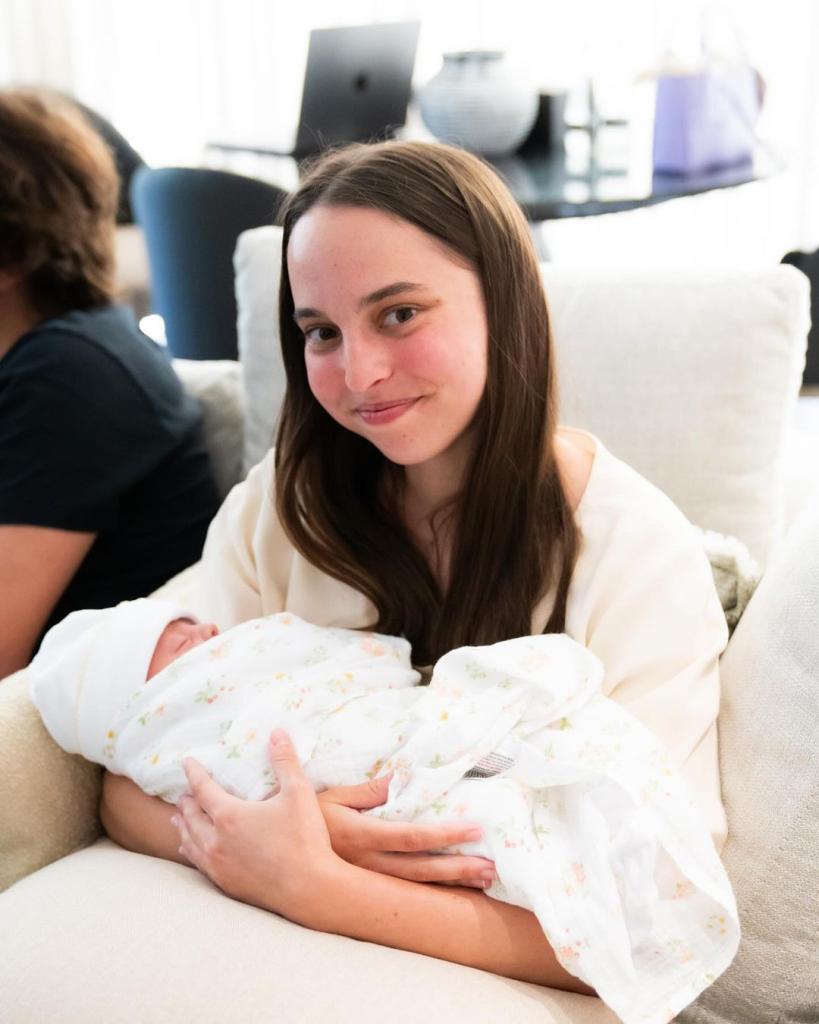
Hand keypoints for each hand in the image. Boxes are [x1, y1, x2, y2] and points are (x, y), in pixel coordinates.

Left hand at [172, 730, 341, 920]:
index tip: (186, 762)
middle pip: (191, 816)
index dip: (194, 773)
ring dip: (183, 826)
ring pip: (190, 841)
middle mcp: (216, 840)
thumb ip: (285, 761)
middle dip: (186, 801)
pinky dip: (190, 851)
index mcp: (229, 815)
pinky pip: (198, 863)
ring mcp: (218, 865)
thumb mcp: (298, 793)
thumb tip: (277, 732)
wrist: (310, 889)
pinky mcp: (225, 883)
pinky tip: (192, 851)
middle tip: (184, 793)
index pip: (202, 788)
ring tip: (177, 819)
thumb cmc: (305, 838)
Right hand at [317, 777, 496, 888]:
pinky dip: (434, 892)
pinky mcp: (365, 890)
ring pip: (417, 887)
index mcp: (361, 836)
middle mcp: (368, 865)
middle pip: (423, 870)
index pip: (412, 837)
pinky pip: (405, 893)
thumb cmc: (304, 820)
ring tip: (484, 880)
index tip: (475, 828)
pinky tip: (455, 890)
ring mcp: (367, 881)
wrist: (275, 859)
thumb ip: (366, 790)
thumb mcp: (330, 797)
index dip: (445, 834)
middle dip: (459, 868)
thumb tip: (397, 778)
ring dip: (452, 883)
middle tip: (492, 867)